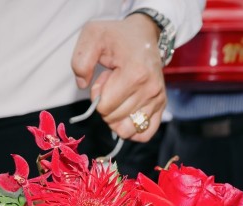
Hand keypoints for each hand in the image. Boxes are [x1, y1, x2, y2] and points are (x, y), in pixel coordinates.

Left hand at [71, 14, 165, 141]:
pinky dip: (132, 130)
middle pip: (114, 120)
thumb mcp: (92, 36)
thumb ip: (80, 61)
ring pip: (127, 130)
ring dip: (117, 116)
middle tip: (113, 83)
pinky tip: (126, 114)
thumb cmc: (117, 36)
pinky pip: (145, 134)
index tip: (104, 77)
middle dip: (106, 105)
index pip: (105, 107)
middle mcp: (150, 89)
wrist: (144, 34)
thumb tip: (81, 85)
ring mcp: (158, 99)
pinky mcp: (161, 105)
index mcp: (136, 74)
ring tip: (121, 94)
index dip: (97, 95)